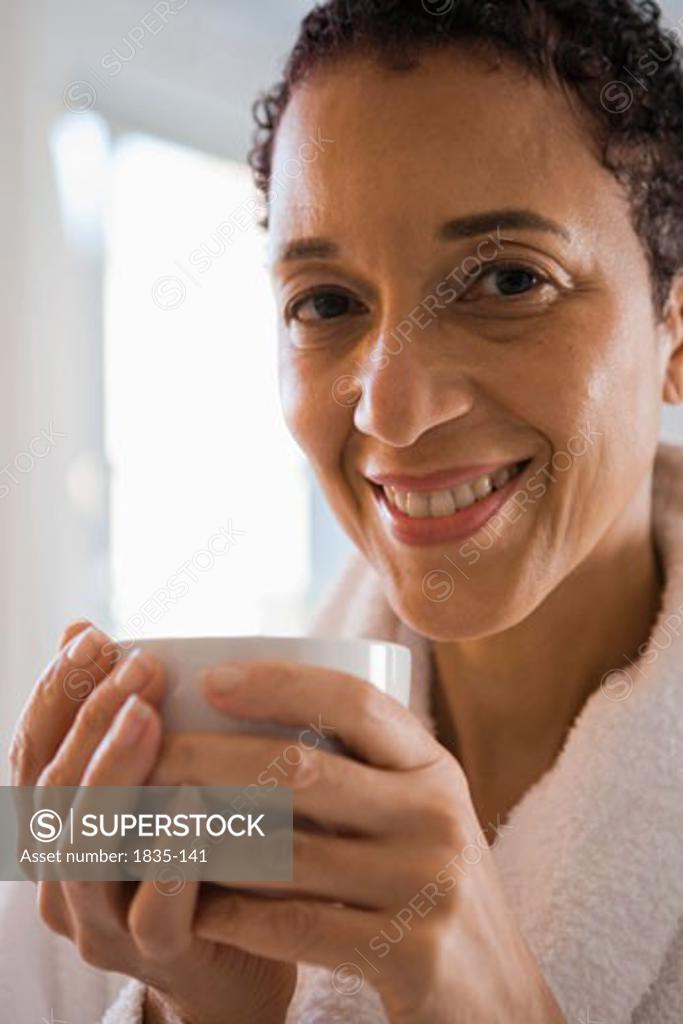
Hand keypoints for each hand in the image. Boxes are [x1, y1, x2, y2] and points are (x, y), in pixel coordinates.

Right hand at [9, 623, 295, 1023]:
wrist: (235, 964)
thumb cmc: (193, 856)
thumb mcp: (148, 785)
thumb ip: (118, 721)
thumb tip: (82, 628)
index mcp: (53, 833)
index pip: (31, 755)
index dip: (54, 694)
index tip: (91, 637)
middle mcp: (61, 879)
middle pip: (54, 794)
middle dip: (90, 720)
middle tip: (138, 665)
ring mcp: (104, 924)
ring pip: (85, 850)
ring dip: (114, 775)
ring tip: (148, 716)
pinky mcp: (162, 954)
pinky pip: (154, 910)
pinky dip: (169, 853)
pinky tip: (192, 800)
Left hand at [150, 659, 564, 1023]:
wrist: (497, 998)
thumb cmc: (430, 888)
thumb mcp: (418, 814)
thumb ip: (363, 771)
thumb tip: (245, 719)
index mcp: (433, 767)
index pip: (353, 702)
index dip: (278, 683)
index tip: (209, 680)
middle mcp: (436, 815)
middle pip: (301, 770)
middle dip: (208, 759)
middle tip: (146, 758)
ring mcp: (428, 886)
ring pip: (285, 852)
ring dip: (202, 839)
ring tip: (145, 828)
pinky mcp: (411, 954)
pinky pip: (297, 925)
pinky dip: (235, 913)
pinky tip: (195, 903)